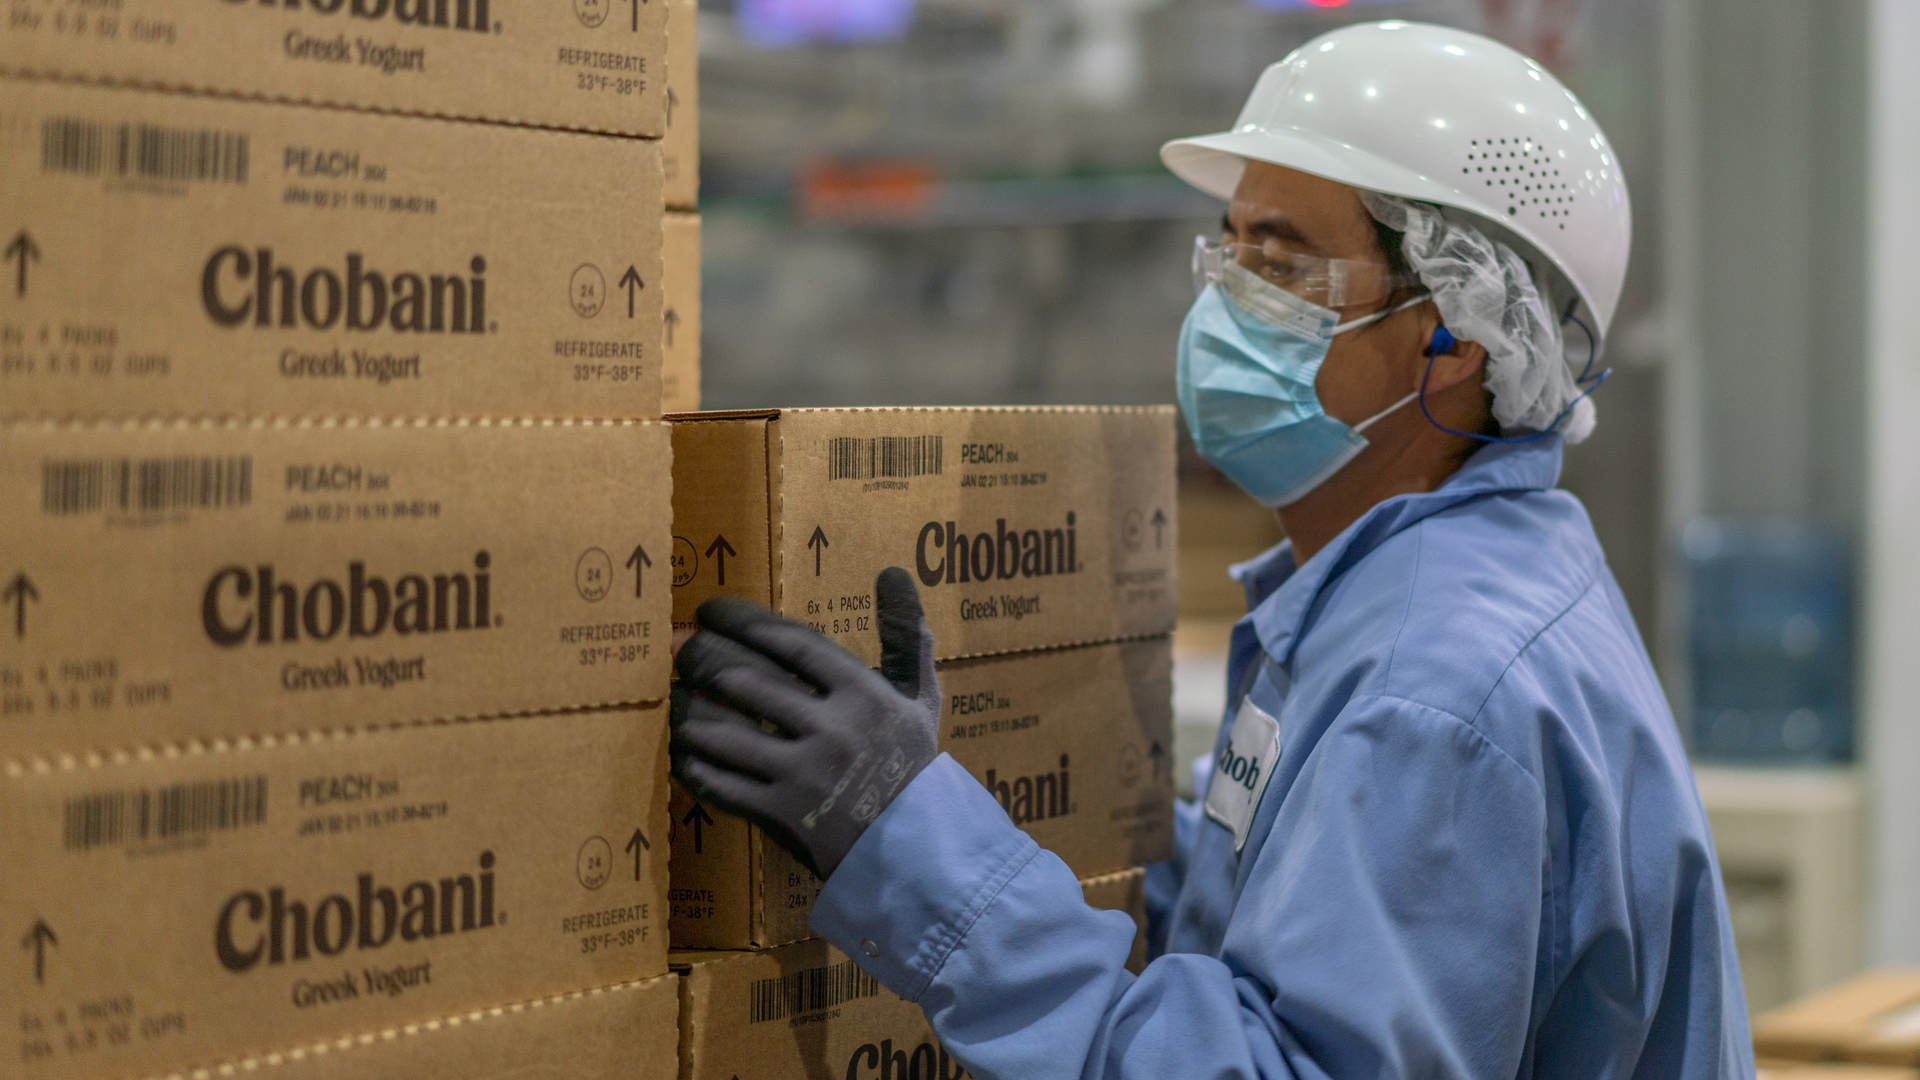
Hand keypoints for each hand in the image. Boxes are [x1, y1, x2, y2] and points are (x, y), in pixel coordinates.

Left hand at [671, 567, 940, 879]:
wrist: (914, 845)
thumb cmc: (911, 763)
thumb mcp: (920, 696)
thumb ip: (906, 634)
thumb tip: (892, 571)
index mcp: (861, 693)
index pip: (788, 641)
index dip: (740, 620)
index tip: (709, 611)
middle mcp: (829, 729)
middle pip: (745, 681)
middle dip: (701, 658)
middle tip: (679, 649)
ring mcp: (801, 775)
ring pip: (721, 733)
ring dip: (686, 711)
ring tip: (671, 695)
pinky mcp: (779, 815)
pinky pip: (719, 784)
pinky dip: (692, 764)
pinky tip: (681, 749)